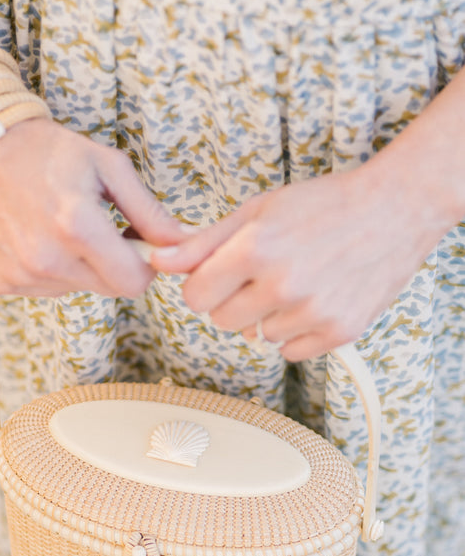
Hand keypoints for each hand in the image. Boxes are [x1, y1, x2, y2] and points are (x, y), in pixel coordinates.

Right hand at [0, 117, 184, 296]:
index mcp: (77, 227)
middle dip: (115, 265)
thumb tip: (186, 244)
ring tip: (63, 227)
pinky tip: (39, 237)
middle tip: (101, 229)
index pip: (134, 283)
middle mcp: (46, 258)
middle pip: (110, 290)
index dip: (145, 266)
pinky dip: (53, 269)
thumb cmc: (50, 151)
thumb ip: (150, 212)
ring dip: (83, 267)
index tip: (137, 243)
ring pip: (80, 290)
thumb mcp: (109, 167)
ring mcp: (21, 274)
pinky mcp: (2, 282)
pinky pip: (48, 290)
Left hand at [151, 162, 444, 360]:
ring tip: (297, 282)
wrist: (396, 208)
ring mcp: (313, 312)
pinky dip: (296, 332)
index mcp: (255, 249)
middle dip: (232, 301)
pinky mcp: (339, 332)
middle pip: (222, 321)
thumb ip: (204, 242)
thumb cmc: (325, 204)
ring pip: (258, 336)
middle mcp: (282, 285)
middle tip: (262, 275)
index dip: (203, 286)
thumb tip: (159, 261)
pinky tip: (315, 300)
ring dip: (268, 316)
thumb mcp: (258, 210)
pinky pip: (291, 351)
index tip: (219, 276)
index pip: (195, 297)